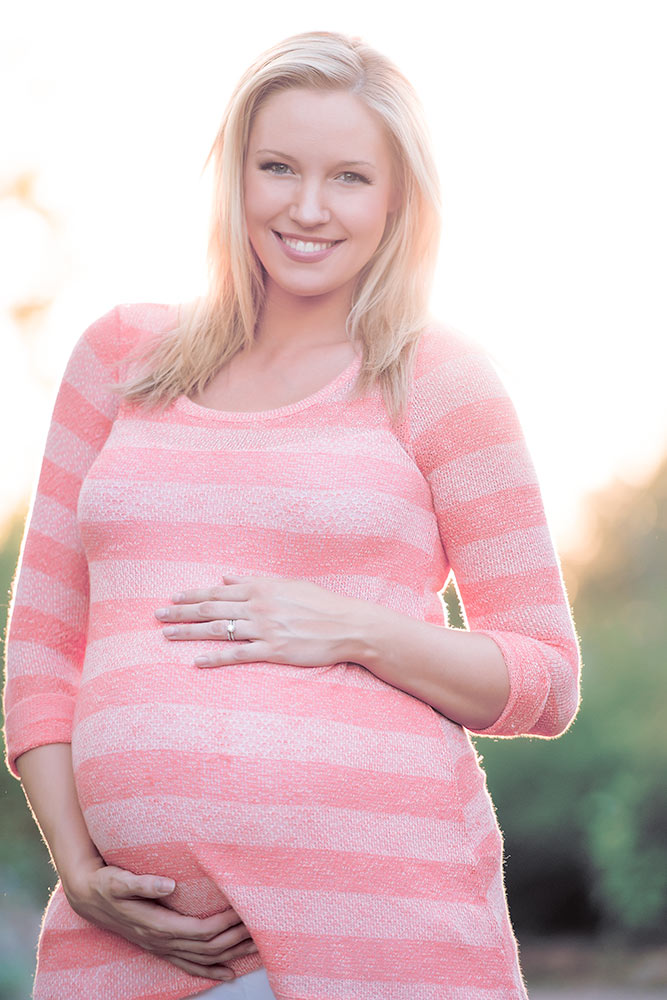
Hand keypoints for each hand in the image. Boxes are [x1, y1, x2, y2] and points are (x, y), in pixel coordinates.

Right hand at [63, 860, 257, 980]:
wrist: (89, 898)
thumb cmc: (106, 883)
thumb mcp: (119, 880)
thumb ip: (143, 883)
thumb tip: (169, 884)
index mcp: (157, 925)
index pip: (200, 931)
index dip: (224, 923)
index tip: (244, 909)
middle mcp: (162, 941)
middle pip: (207, 948)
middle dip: (236, 939)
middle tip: (262, 927)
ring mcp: (161, 947)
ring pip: (203, 959)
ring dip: (231, 954)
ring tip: (256, 946)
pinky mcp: (160, 947)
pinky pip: (189, 966)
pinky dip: (211, 972)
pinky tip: (229, 973)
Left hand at [155, 574, 365, 668]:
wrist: (347, 625)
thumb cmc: (320, 603)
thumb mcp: (287, 583)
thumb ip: (254, 580)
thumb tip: (226, 576)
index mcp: (260, 588)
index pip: (218, 591)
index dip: (192, 594)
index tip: (172, 597)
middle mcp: (257, 606)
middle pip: (210, 610)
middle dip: (180, 612)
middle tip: (157, 615)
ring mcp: (264, 630)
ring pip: (217, 631)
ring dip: (188, 633)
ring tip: (166, 636)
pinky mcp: (272, 651)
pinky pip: (237, 655)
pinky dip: (215, 659)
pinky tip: (197, 662)